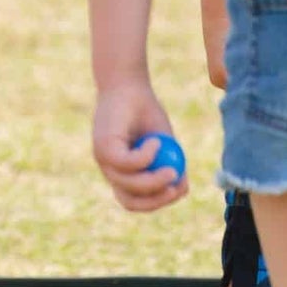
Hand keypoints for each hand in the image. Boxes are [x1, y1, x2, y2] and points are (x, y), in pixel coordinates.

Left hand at [92, 80, 188, 212]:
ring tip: (172, 166)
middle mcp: (108, 169)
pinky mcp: (104, 147)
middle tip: (176, 187)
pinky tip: (155, 142)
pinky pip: (128, 164)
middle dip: (156, 199)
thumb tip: (182, 188)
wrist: (127, 83)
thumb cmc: (145, 110)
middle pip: (129, 201)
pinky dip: (146, 157)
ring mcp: (103, 160)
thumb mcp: (163, 141)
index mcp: (121, 172)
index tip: (178, 191)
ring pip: (130, 185)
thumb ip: (170, 164)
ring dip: (155, 180)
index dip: (157, 202)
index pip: (134, 201)